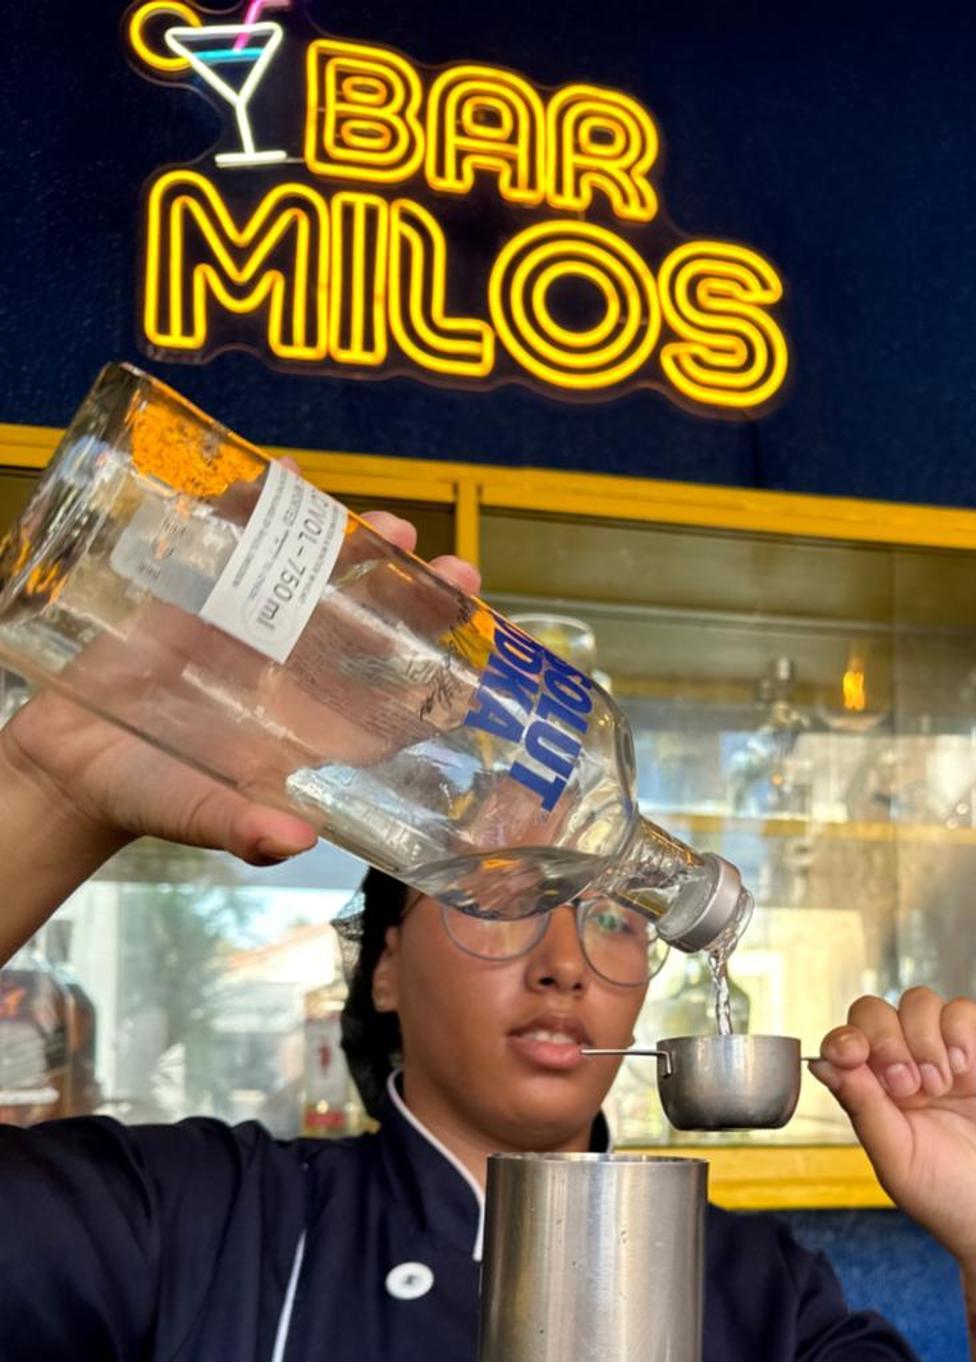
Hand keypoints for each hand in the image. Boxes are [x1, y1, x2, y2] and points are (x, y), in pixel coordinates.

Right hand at [1, 510, 479, 866]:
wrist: (74, 764)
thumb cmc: (151, 798)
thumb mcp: (198, 817)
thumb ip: (243, 830)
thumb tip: (293, 841)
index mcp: (316, 732)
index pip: (396, 703)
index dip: (440, 674)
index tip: (474, 647)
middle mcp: (299, 676)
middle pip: (375, 629)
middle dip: (414, 597)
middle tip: (443, 564)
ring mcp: (255, 632)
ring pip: (320, 579)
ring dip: (354, 547)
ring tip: (383, 525)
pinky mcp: (204, 598)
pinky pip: (242, 544)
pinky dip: (261, 510)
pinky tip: (284, 478)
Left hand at [809, 987, 975, 1266]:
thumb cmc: (946, 1198)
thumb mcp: (895, 1159)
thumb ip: (862, 1107)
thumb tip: (824, 1063)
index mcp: (872, 1094)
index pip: (846, 1040)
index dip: (846, 1039)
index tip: (854, 1056)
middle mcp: (903, 1067)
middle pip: (877, 1011)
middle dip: (887, 1040)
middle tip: (908, 1087)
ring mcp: (943, 1056)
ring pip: (918, 1004)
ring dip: (923, 1039)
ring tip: (939, 1085)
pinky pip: (964, 1010)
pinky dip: (959, 1030)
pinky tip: (964, 1069)